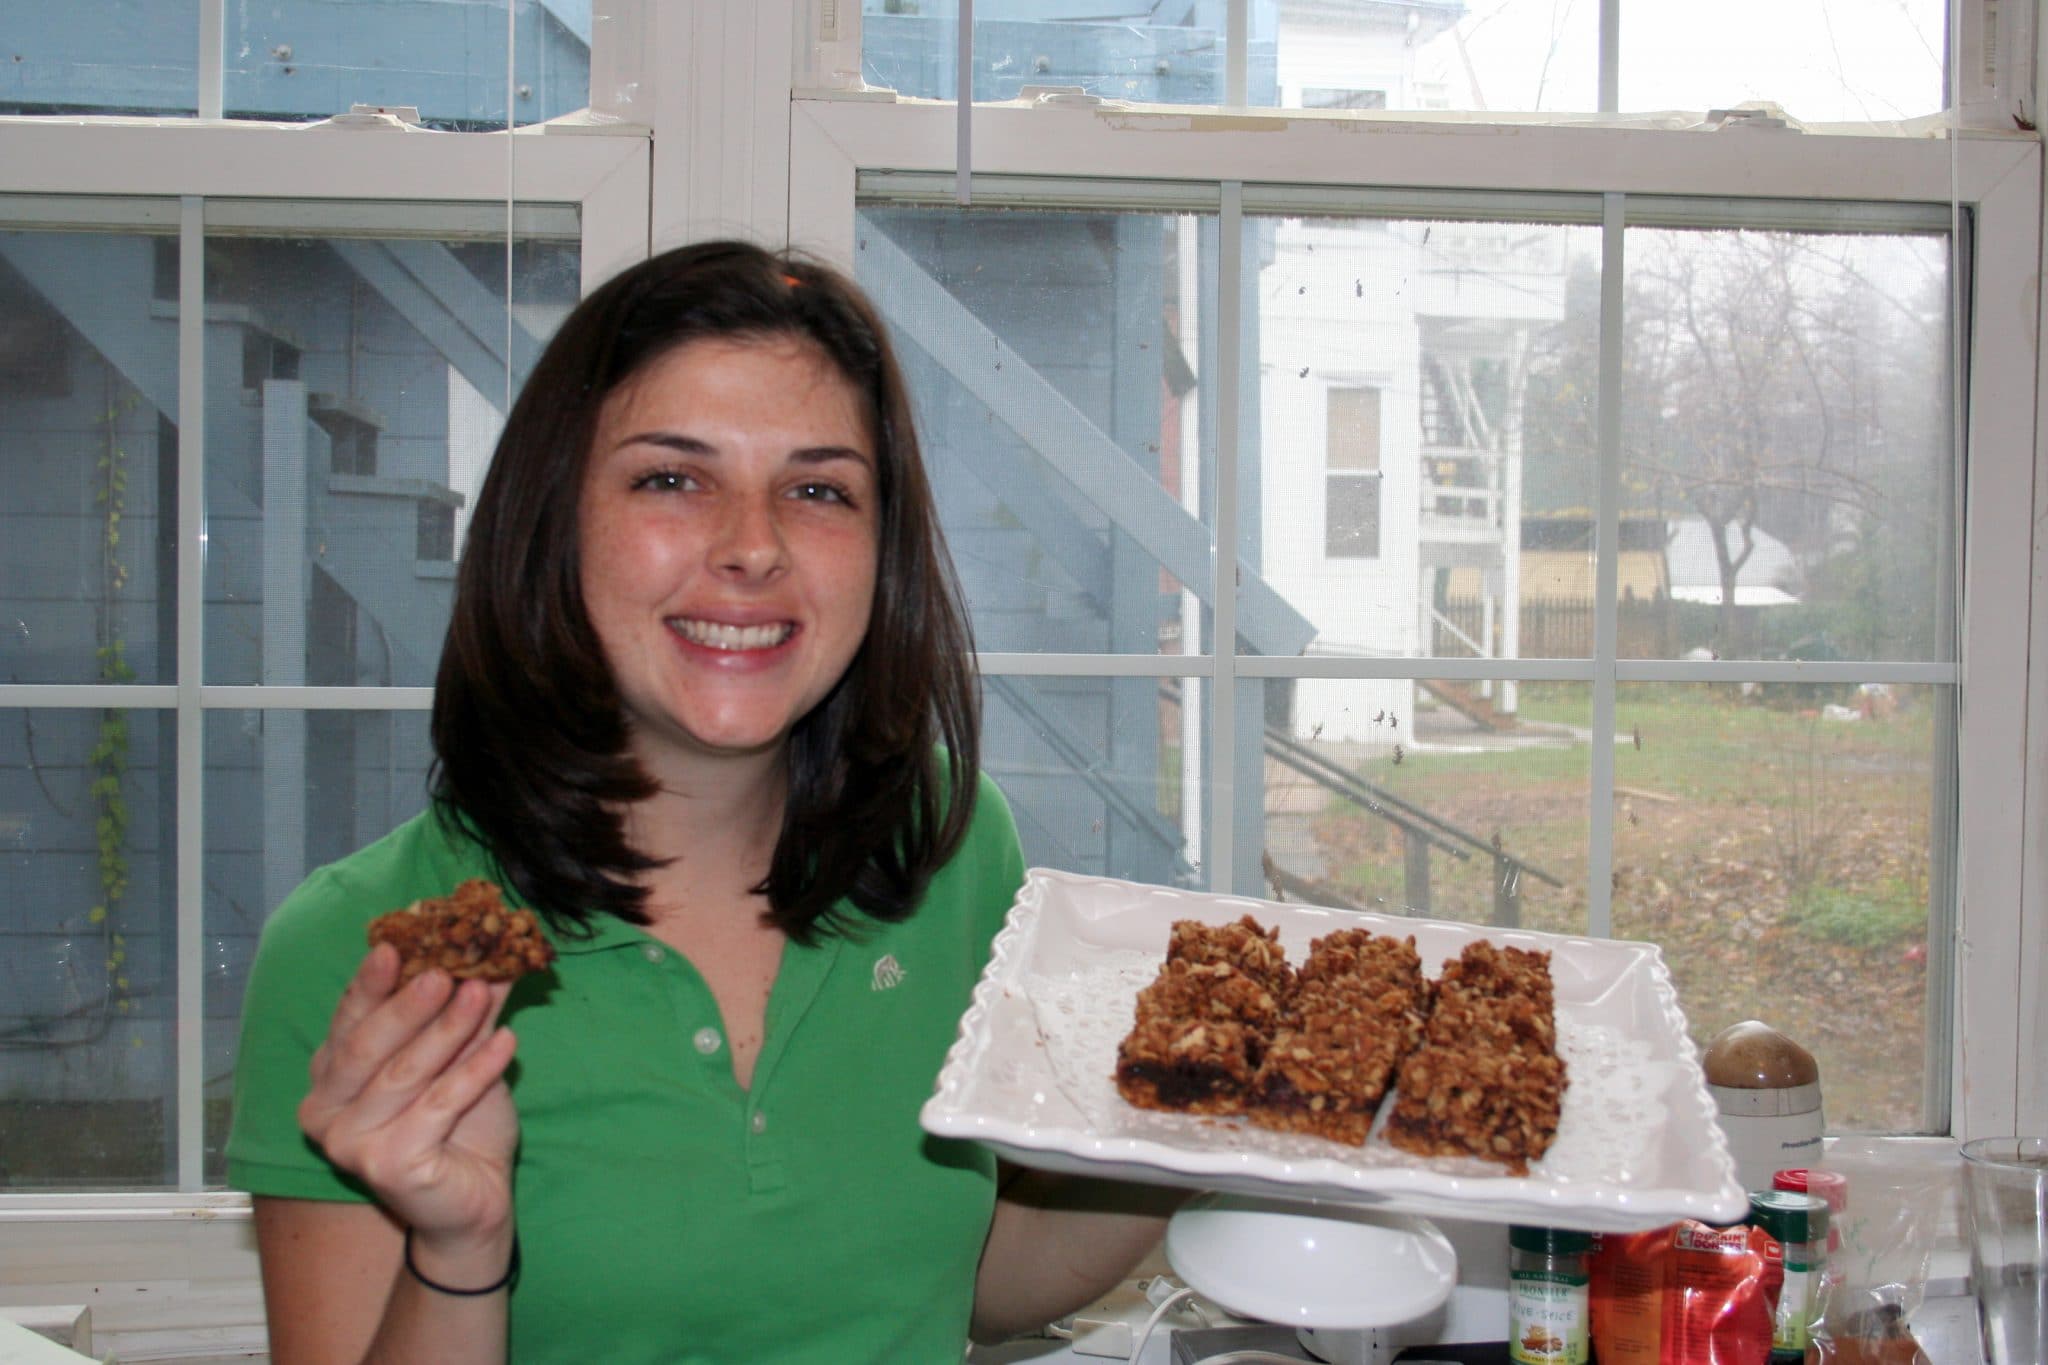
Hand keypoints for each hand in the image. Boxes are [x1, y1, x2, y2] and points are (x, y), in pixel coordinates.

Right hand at [298, 943, 519, 1246]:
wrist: (474, 1203)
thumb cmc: (459, 1128)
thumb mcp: (460, 1057)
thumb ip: (466, 1011)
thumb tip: (494, 952)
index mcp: (328, 1079)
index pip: (348, 1021)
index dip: (371, 983)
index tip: (396, 943)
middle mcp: (323, 1111)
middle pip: (368, 1046)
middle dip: (410, 1004)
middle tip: (445, 969)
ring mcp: (349, 1143)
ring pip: (404, 1073)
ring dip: (449, 1030)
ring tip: (483, 993)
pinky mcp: (387, 1166)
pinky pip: (438, 1106)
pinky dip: (476, 1070)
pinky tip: (507, 1041)